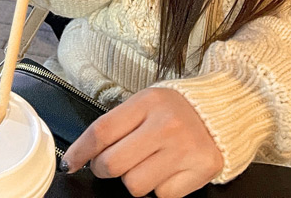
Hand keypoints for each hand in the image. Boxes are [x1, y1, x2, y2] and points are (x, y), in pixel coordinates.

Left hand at [61, 87, 223, 197]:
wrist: (220, 111)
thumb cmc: (175, 109)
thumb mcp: (145, 103)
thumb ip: (118, 124)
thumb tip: (83, 154)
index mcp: (148, 102)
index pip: (102, 131)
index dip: (80, 151)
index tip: (70, 163)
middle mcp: (166, 125)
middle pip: (113, 164)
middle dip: (105, 169)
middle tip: (111, 163)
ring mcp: (184, 149)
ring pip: (135, 186)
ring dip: (134, 179)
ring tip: (148, 162)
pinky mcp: (200, 170)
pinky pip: (162, 195)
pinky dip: (160, 187)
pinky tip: (169, 169)